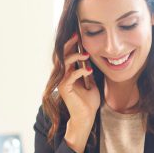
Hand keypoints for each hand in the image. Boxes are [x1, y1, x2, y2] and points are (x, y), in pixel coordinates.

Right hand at [60, 33, 99, 152]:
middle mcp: (63, 76)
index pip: (67, 55)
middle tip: (77, 36)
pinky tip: (89, 71)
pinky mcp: (64, 88)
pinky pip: (71, 75)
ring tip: (86, 54)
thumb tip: (89, 60)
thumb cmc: (88, 102)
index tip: (78, 36)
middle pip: (62, 56)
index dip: (71, 45)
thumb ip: (87, 72)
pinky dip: (80, 71)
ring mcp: (62, 82)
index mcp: (68, 74)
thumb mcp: (91, 82)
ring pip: (65, 63)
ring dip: (75, 56)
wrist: (87, 116)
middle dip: (69, 45)